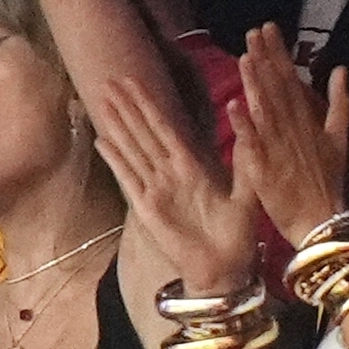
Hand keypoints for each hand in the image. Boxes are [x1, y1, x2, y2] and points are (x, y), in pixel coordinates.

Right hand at [94, 75, 255, 296]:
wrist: (225, 269)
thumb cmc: (237, 235)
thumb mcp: (247, 192)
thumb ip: (243, 159)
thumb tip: (245, 126)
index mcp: (193, 167)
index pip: (167, 128)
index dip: (151, 105)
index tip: (138, 81)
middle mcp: (170, 174)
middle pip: (144, 132)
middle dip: (129, 106)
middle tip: (112, 79)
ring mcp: (156, 189)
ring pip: (133, 149)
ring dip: (117, 125)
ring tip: (102, 100)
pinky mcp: (147, 208)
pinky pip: (128, 178)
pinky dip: (115, 159)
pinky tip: (102, 140)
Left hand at [231, 25, 348, 244]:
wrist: (323, 221)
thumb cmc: (328, 181)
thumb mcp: (340, 138)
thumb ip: (340, 103)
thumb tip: (341, 69)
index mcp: (307, 120)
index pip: (289, 79)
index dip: (277, 53)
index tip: (266, 29)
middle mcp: (293, 129)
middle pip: (276, 89)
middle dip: (264, 59)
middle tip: (253, 31)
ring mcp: (278, 148)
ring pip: (264, 110)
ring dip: (254, 84)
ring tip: (244, 57)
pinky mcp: (265, 170)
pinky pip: (252, 145)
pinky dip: (244, 125)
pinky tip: (233, 104)